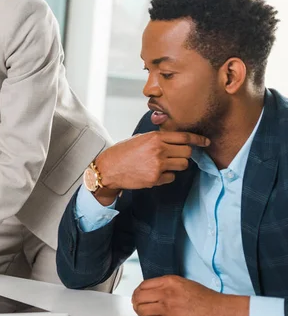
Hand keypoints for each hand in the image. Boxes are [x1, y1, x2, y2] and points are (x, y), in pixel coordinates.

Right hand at [93, 131, 209, 203]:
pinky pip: (172, 177)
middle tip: (176, 155)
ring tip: (163, 164)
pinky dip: (167, 176)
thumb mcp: (140, 138)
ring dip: (177, 165)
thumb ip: (158, 139)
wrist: (108, 169)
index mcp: (155, 137)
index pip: (184, 136)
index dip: (198, 139)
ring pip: (183, 165)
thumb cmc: (123, 152)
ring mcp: (158, 165)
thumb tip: (177, 140)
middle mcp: (158, 150)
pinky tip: (154, 173)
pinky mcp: (156, 179)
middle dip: (185, 154)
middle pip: (187, 152)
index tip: (206, 141)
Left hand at [132, 275, 249, 315]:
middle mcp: (166, 293)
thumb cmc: (204, 297)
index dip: (138, 290)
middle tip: (136, 302)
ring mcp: (168, 308)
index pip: (143, 284)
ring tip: (141, 311)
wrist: (219, 311)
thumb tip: (151, 290)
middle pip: (139, 296)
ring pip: (142, 309)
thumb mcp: (182, 282)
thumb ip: (165, 284)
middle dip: (135, 300)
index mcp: (169, 281)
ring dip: (139, 310)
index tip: (138, 293)